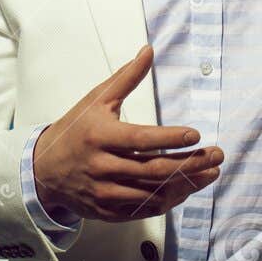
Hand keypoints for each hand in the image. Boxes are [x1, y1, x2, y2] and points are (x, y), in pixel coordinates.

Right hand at [32, 45, 222, 222]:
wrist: (44, 169)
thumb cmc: (76, 129)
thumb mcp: (97, 100)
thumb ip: (126, 78)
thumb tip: (149, 50)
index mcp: (101, 136)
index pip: (141, 139)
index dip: (169, 139)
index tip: (196, 134)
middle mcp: (103, 167)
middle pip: (153, 170)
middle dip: (190, 164)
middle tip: (217, 155)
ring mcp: (106, 192)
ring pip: (153, 193)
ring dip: (186, 184)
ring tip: (211, 172)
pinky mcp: (108, 210)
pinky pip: (144, 209)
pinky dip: (169, 200)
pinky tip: (187, 188)